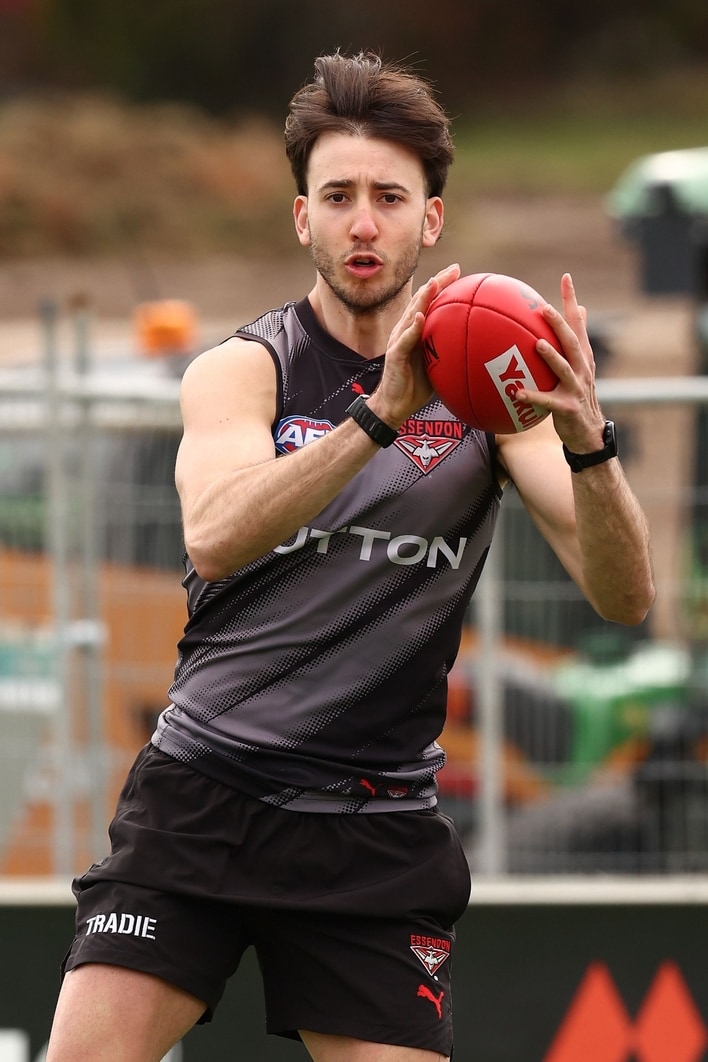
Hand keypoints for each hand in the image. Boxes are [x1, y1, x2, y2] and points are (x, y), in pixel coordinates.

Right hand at [369, 263, 460, 426]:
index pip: (430, 302)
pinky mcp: (394, 354)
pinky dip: (413, 327)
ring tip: (435, 283)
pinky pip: (405, 339)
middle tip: (454, 269)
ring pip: (412, 314)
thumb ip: (450, 351)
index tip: (458, 271)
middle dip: (437, 283)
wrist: (395, 404)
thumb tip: (476, 347)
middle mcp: (406, 330)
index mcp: (417, 330)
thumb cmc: (416, 386)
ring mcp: (399, 340)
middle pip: (422, 300)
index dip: (442, 285)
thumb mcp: (438, 365)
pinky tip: (420, 317)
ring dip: (424, 298)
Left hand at [515, 273, 606, 451]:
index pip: (579, 323)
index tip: (566, 277)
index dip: (572, 300)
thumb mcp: (580, 368)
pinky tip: (515, 393)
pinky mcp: (567, 408)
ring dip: (551, 356)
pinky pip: (547, 402)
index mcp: (582, 357)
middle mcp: (582, 369)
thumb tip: (581, 310)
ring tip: (536, 344)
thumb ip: (577, 340)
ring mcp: (576, 389)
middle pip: (573, 341)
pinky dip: (532, 397)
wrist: (588, 435)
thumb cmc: (577, 398)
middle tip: (545, 308)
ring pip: (564, 369)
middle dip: (561, 324)